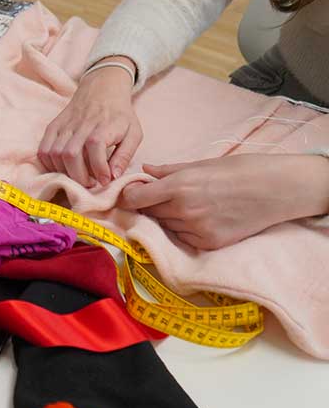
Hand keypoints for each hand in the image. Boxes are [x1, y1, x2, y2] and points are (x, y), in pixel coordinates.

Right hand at [38, 59, 141, 186]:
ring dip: (64, 171)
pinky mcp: (53, 126)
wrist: (102, 89)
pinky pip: (43, 148)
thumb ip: (125, 155)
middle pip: (71, 154)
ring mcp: (64, 125)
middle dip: (79, 176)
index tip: (104, 180)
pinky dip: (49, 163)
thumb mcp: (133, 133)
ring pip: (55, 153)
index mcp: (103, 126)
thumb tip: (113, 176)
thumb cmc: (120, 115)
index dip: (99, 168)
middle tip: (89, 183)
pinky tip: (62, 168)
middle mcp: (81, 125)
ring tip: (77, 176)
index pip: (95, 148)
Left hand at [120, 155, 328, 249]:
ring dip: (166, 219)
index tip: (130, 194)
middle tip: (159, 198)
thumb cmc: (241, 170)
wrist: (278, 190)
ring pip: (165, 227)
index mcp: (179, 186)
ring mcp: (196, 230)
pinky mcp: (209, 244)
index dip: (129, 196)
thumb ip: (169, 171)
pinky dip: (183, 230)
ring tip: (185, 206)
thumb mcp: (202, 164)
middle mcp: (184, 210)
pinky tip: (198, 218)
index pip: (135, 198)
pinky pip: (183, 238)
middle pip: (148, 213)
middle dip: (149, 206)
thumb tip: (145, 171)